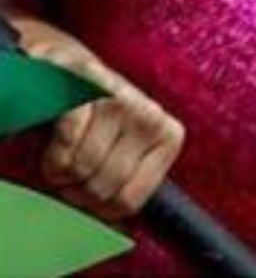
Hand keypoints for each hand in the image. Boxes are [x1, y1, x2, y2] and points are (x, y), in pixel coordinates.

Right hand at [25, 26, 184, 220]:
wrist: (69, 68)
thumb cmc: (97, 122)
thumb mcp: (124, 153)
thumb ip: (128, 185)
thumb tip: (116, 225)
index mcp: (167, 138)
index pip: (129, 202)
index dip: (97, 208)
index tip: (89, 194)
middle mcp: (150, 116)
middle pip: (103, 187)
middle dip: (76, 190)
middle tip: (70, 174)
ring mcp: (121, 96)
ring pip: (81, 166)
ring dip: (60, 171)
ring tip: (63, 155)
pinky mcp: (89, 81)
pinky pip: (68, 137)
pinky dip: (52, 148)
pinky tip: (55, 140)